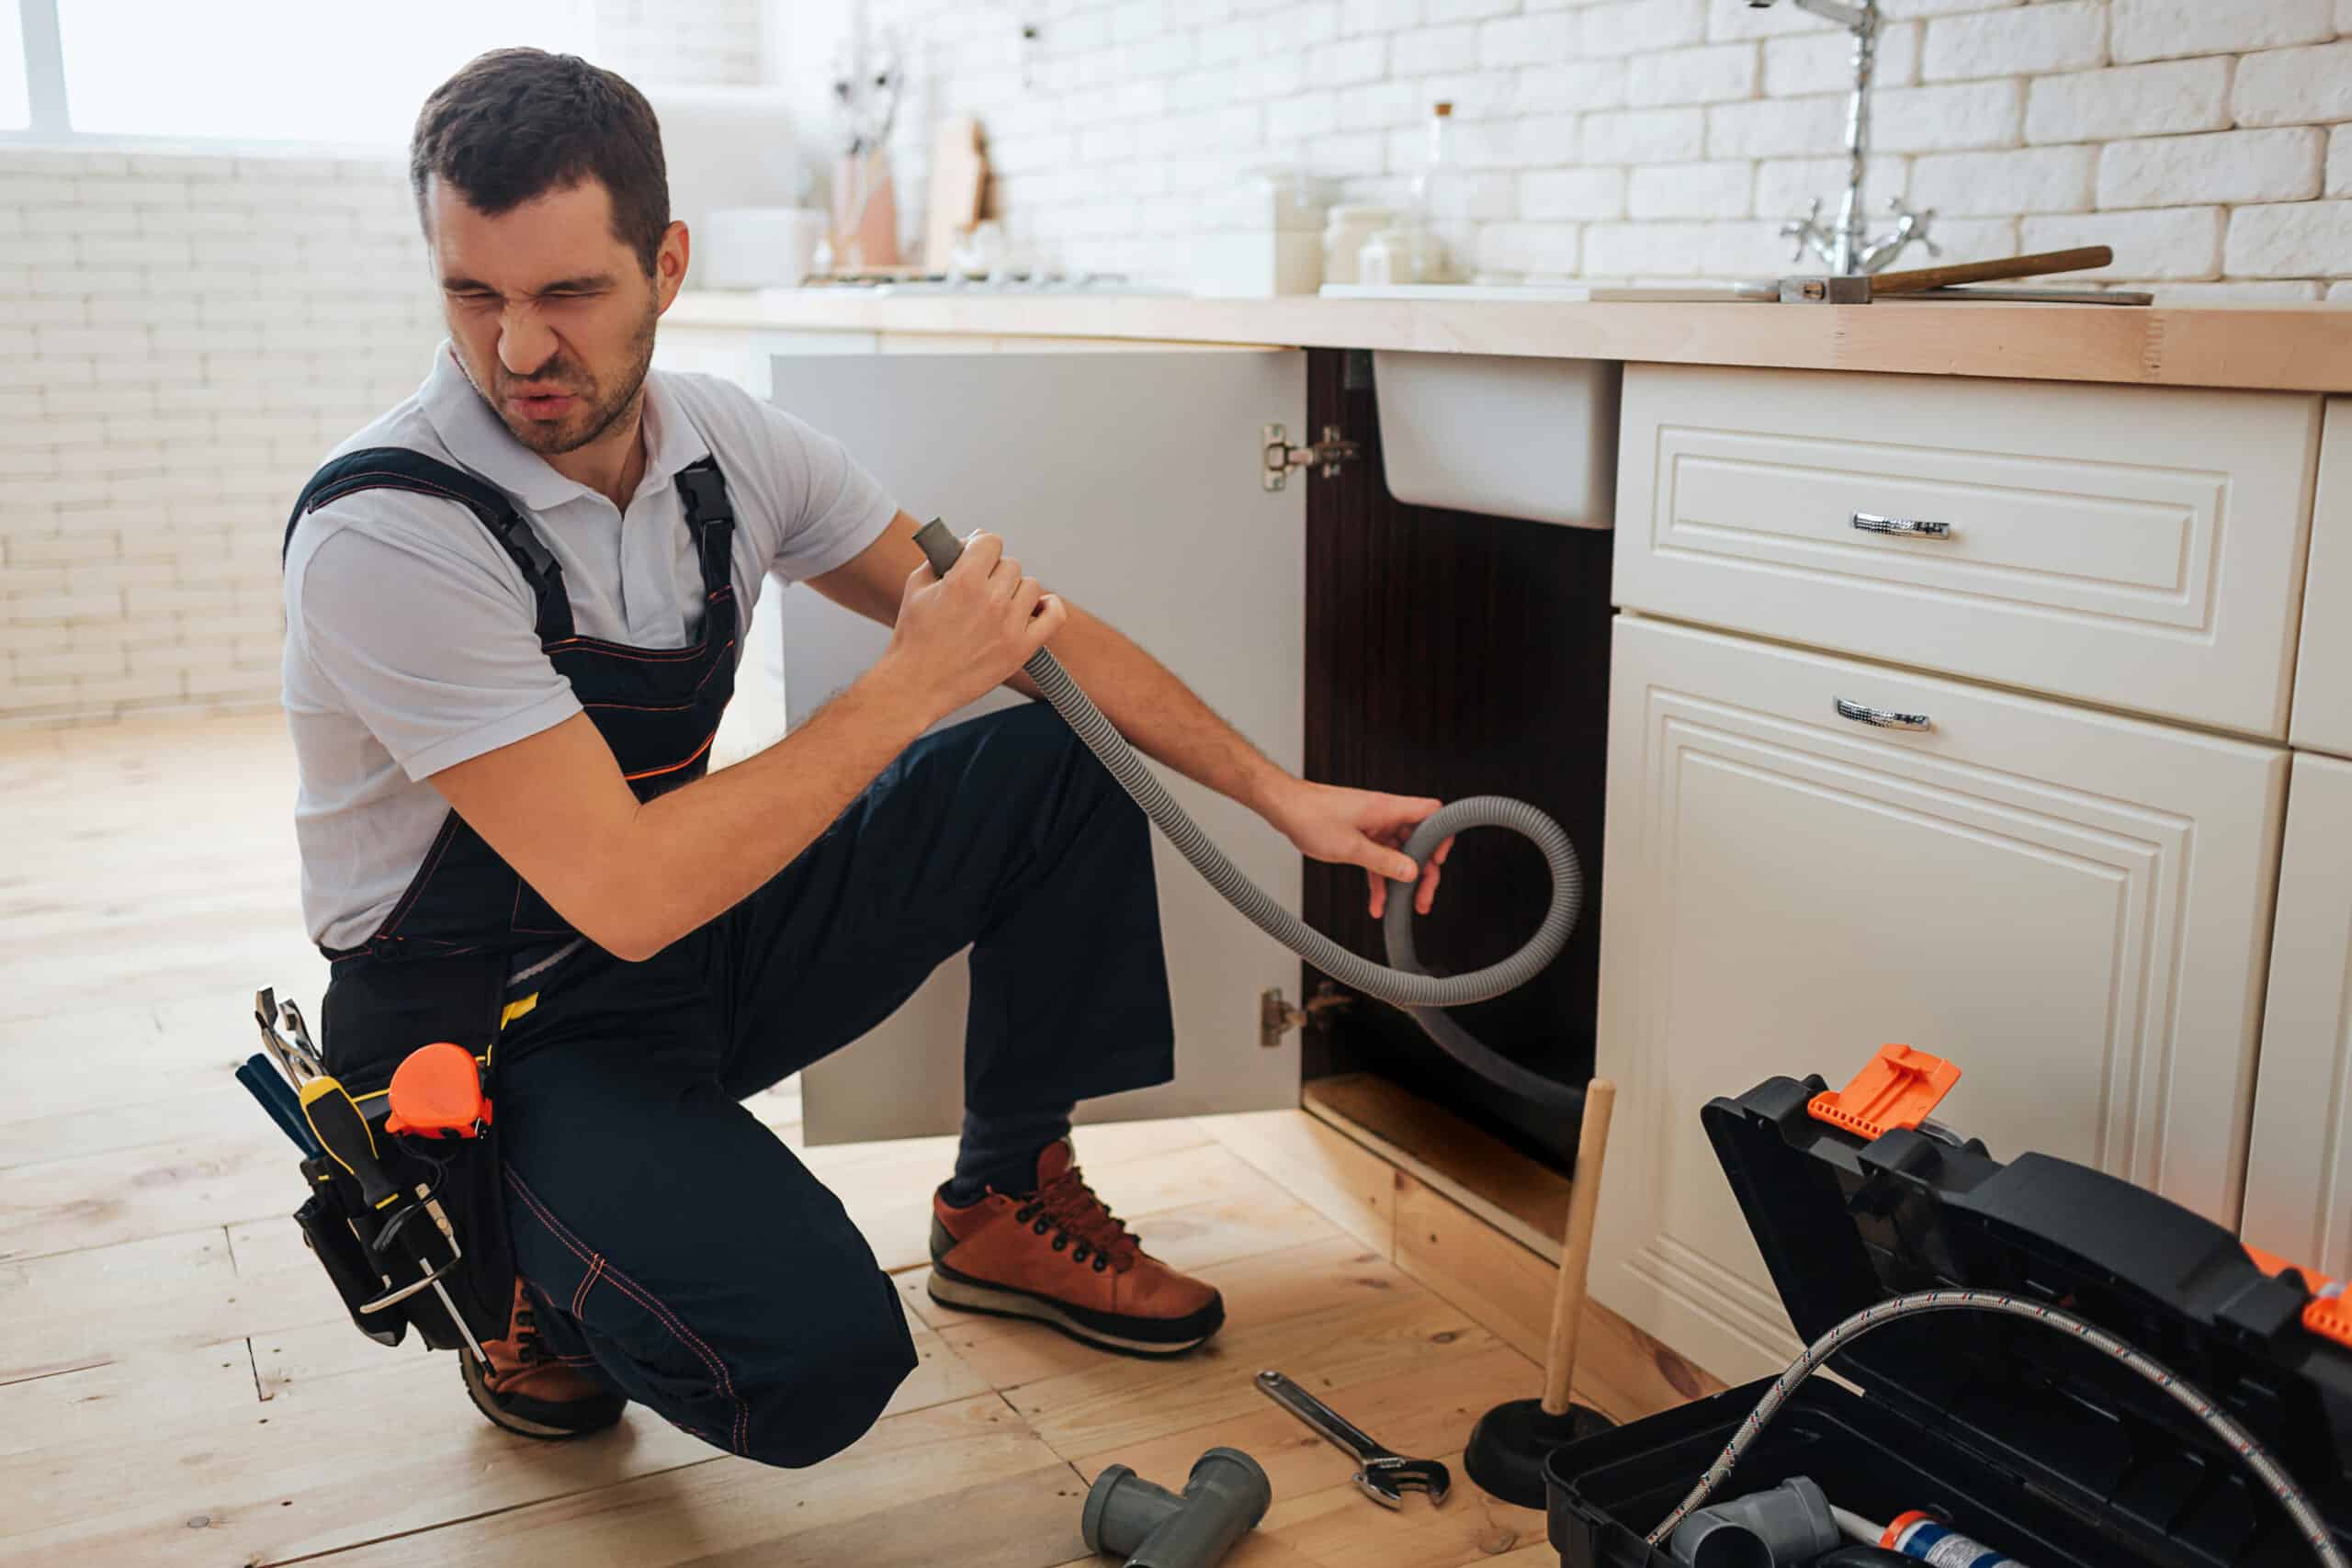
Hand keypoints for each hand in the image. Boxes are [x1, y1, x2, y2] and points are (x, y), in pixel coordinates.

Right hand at [881, 530, 1065, 721]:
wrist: (917, 684)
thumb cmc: (914, 639)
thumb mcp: (916, 587)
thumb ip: (941, 558)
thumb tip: (966, 543)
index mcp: (964, 581)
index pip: (991, 541)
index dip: (981, 547)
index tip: (976, 557)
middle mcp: (991, 600)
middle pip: (1011, 565)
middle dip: (994, 572)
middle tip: (980, 589)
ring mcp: (1010, 625)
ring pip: (1031, 586)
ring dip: (1016, 591)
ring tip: (998, 605)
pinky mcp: (1021, 648)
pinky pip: (1054, 616)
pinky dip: (1049, 607)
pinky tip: (1037, 607)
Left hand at [1263, 779, 1454, 920]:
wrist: (1284, 806)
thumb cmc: (1311, 816)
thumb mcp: (1351, 848)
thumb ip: (1384, 862)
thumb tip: (1411, 873)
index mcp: (1388, 808)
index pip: (1432, 814)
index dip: (1442, 836)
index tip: (1439, 861)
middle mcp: (1384, 814)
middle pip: (1418, 840)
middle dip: (1423, 871)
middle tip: (1423, 897)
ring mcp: (1373, 824)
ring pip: (1398, 853)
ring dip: (1401, 880)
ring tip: (1405, 906)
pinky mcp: (1360, 833)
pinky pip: (1378, 857)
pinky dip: (1380, 878)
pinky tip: (1378, 901)